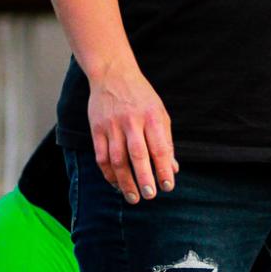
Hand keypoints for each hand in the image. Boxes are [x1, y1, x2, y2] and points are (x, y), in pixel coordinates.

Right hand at [87, 64, 176, 203]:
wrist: (113, 74)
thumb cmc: (141, 97)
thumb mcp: (160, 113)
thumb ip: (166, 140)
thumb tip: (172, 168)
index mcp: (152, 117)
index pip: (160, 148)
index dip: (164, 169)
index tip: (167, 186)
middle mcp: (132, 121)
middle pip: (137, 155)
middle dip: (144, 179)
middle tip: (149, 196)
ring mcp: (112, 125)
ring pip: (117, 159)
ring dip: (124, 181)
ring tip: (132, 197)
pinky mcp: (97, 128)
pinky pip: (101, 156)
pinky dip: (108, 173)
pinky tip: (116, 183)